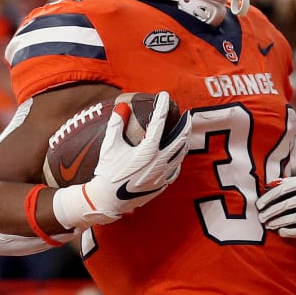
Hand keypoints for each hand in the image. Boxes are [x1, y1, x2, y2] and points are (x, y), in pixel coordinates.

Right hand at [53, 93, 192, 228]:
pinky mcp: (162, 184)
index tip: (164, 95)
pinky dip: (178, 159)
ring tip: (186, 132)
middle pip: (180, 138)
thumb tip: (121, 107)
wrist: (108, 199)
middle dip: (185, 124)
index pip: (158, 122)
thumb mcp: (109, 146)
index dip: (161, 106)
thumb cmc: (107, 171)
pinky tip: (177, 155)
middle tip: (187, 114)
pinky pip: (175, 169)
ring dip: (185, 141)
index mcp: (147, 151)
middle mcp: (159, 162)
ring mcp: (163, 175)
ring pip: (181, 154)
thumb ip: (116, 124)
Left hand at [255, 173, 295, 242]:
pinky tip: (281, 232)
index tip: (259, 205)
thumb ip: (287, 184)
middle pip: (292, 203)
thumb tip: (267, 185)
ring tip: (269, 225)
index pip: (287, 188)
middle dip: (273, 211)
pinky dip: (293, 231)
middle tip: (261, 217)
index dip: (271, 197)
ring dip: (281, 222)